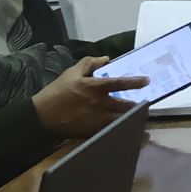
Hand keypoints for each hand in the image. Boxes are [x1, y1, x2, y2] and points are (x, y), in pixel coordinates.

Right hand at [32, 57, 146, 137]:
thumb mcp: (72, 73)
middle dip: (138, 106)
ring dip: (133, 120)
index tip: (147, 81)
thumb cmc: (57, 92)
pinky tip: (129, 132)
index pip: (120, 83)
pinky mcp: (93, 132)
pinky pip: (112, 132)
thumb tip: (107, 58)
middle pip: (126, 106)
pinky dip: (122, 132)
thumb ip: (90, 63)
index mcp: (94, 88)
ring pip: (122, 121)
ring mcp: (97, 120)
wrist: (43, 116)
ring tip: (141, 119)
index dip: (135, 82)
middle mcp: (99, 104)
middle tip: (146, 105)